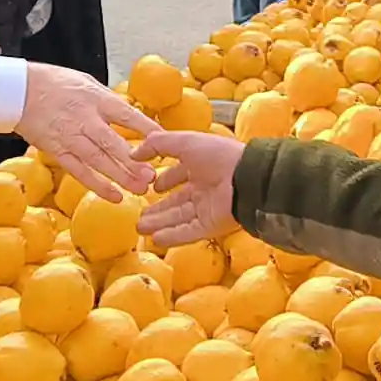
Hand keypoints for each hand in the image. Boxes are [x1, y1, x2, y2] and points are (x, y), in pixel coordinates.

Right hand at [16, 63, 159, 200]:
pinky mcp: (57, 151)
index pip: (127, 115)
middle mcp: (85, 119)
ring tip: (140, 189)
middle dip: (134, 161)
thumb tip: (133, 116)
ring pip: (98, 162)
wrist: (19, 90)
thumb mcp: (88, 83)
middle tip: (154, 176)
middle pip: (113, 143)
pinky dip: (97, 185)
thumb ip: (109, 102)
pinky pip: (79, 172)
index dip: (147, 129)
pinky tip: (115, 196)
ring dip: (121, 177)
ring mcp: (70, 138)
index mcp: (96, 99)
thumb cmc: (55, 84)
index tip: (165, 142)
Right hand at [132, 130, 245, 245]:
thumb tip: (133, 152)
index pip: (180, 176)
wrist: (246, 179)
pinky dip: (172, 236)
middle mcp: (204, 188)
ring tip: (139, 228)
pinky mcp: (211, 226)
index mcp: (201, 167)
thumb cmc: (218, 156)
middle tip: (139, 216)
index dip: (166, 180)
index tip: (152, 187)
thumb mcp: (185, 142)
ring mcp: (207, 208)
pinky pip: (188, 232)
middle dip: (158, 209)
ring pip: (178, 219)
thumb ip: (158, 144)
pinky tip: (155, 238)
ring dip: (159, 224)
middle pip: (176, 202)